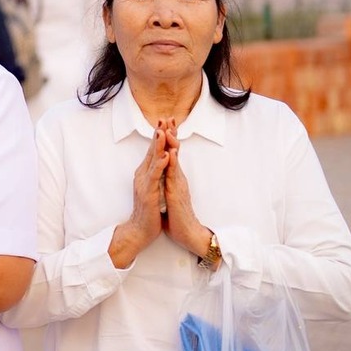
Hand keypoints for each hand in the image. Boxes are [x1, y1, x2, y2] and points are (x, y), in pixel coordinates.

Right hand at [108, 123, 168, 267]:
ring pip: (152, 160)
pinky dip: (161, 165)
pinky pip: (155, 176)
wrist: (140, 230)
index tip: (165, 122)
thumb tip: (158, 162)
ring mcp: (144, 183)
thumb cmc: (148, 211)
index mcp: (145, 173)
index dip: (159, 136)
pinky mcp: (148, 192)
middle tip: (163, 119)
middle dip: (158, 134)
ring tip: (163, 132)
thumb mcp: (152, 188)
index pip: (154, 151)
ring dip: (158, 145)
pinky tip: (166, 156)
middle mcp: (143, 175)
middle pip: (152, 151)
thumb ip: (154, 175)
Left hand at [160, 130, 211, 257]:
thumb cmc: (177, 216)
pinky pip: (173, 175)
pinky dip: (171, 163)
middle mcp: (177, 178)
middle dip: (171, 134)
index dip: (167, 139)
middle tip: (169, 117)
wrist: (187, 234)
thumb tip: (163, 178)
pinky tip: (170, 153)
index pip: (170, 154)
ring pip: (174, 160)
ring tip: (168, 128)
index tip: (164, 124)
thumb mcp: (169, 195)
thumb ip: (167, 184)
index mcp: (174, 178)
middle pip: (174, 152)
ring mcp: (178, 184)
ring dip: (171, 144)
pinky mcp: (176, 193)